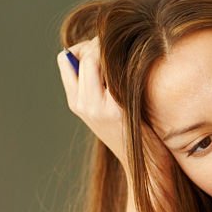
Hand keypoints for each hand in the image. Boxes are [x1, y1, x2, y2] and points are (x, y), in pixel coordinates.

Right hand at [57, 38, 127, 170]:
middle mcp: (82, 103)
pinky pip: (113, 70)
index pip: (65, 58)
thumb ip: (101, 86)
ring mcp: (97, 107)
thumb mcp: (110, 109)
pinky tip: (139, 68)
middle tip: (122, 48)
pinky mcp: (117, 108)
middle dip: (100, 43)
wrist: (146, 168)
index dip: (84, 46)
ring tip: (131, 57)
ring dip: (113, 50)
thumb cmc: (135, 135)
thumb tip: (105, 51)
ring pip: (95, 58)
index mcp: (76, 102)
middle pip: (82, 54)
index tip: (104, 50)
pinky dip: (124, 62)